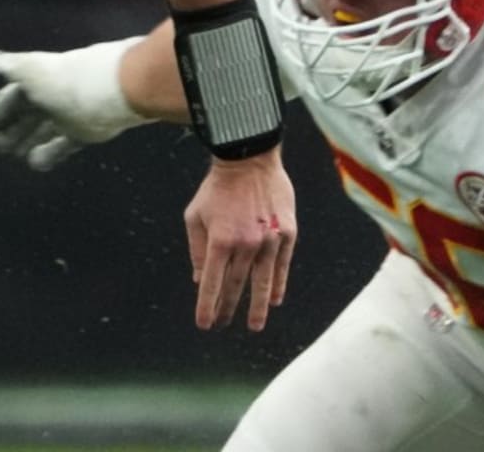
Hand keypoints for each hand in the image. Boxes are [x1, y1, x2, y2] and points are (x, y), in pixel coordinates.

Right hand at [0, 39, 149, 170]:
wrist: (110, 91)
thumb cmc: (63, 79)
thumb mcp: (27, 69)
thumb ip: (0, 63)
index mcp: (38, 78)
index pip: (13, 93)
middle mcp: (52, 95)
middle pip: (28, 113)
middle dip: (11, 127)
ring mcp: (68, 115)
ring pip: (43, 130)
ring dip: (28, 141)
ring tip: (13, 155)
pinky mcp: (83, 134)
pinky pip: (63, 146)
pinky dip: (49, 154)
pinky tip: (34, 163)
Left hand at [184, 147, 295, 332]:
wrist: (248, 159)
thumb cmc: (217, 188)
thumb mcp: (195, 215)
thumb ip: (197, 249)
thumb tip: (200, 280)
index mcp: (219, 240)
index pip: (212, 284)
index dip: (207, 307)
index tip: (205, 325)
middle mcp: (245, 244)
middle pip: (236, 286)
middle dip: (228, 308)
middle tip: (224, 323)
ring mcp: (269, 240)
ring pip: (262, 283)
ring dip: (258, 307)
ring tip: (255, 325)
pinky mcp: (288, 234)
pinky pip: (282, 267)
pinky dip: (278, 285)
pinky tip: (276, 299)